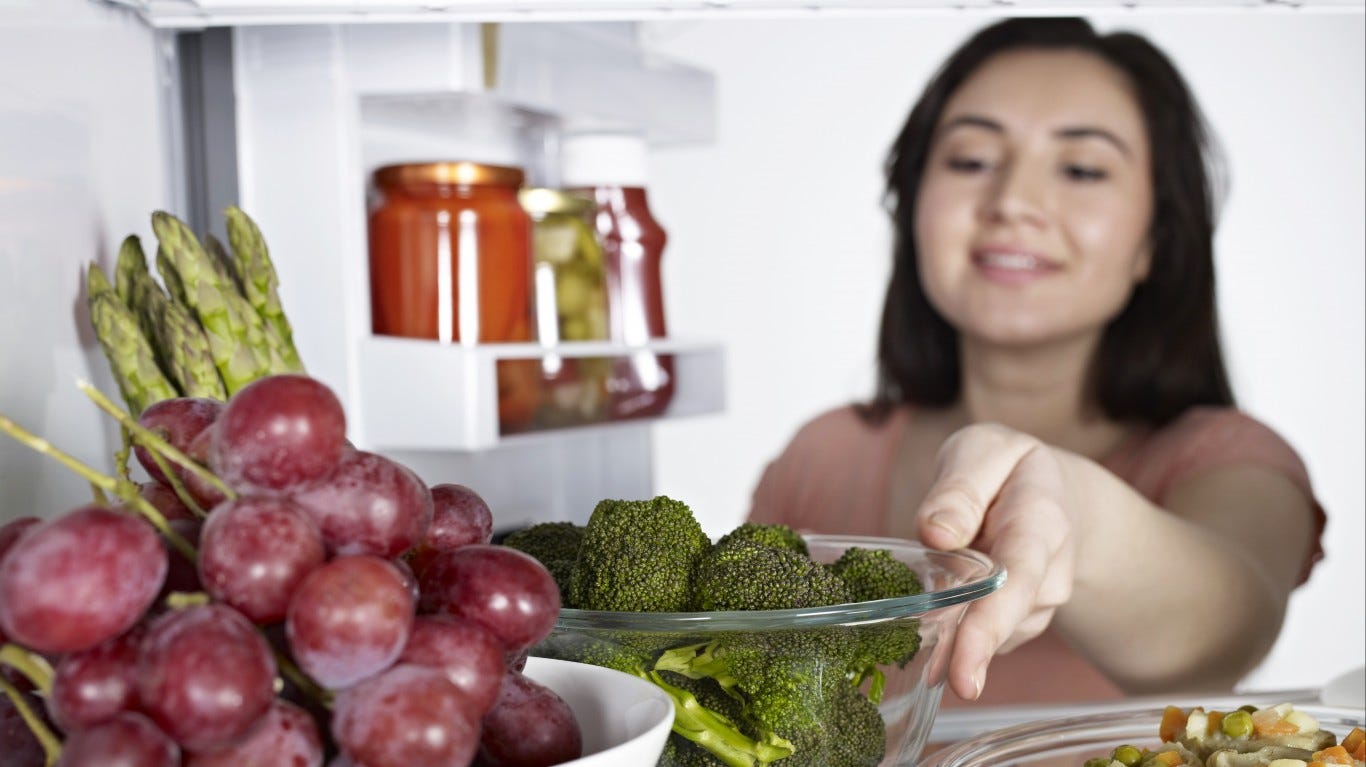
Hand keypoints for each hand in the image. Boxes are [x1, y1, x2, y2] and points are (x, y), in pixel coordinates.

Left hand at [915, 423, 1080, 700]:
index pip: (1018, 578)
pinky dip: (956, 635)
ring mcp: (1038, 603)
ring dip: (956, 638)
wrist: (1051, 491)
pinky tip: (941, 618)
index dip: (989, 625)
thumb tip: (934, 534)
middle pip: (1008, 618)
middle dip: (972, 654)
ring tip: (931, 615)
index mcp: (1041, 521)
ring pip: (991, 633)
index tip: (965, 671)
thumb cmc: (1006, 469)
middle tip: (942, 685)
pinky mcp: (1019, 622)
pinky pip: (983, 636)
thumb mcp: (982, 453)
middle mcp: (1050, 571)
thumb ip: (959, 490)